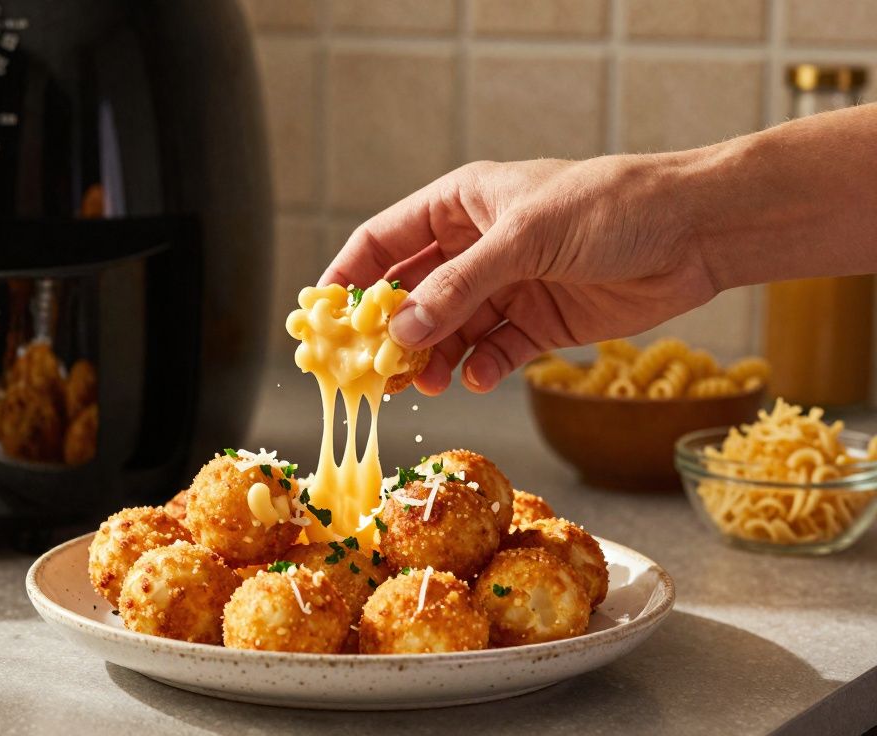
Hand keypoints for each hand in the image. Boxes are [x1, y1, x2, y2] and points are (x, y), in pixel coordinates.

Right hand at [320, 154, 719, 394]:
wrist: (695, 232)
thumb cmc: (609, 207)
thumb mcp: (523, 239)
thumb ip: (459, 287)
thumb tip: (402, 331)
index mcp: (461, 206)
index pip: (384, 241)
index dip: (348, 278)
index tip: (320, 319)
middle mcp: (477, 248)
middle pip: (411, 295)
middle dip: (390, 332)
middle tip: (370, 371)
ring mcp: (507, 287)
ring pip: (449, 331)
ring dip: (433, 358)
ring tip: (425, 384)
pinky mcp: (540, 323)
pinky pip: (494, 352)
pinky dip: (482, 369)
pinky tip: (481, 377)